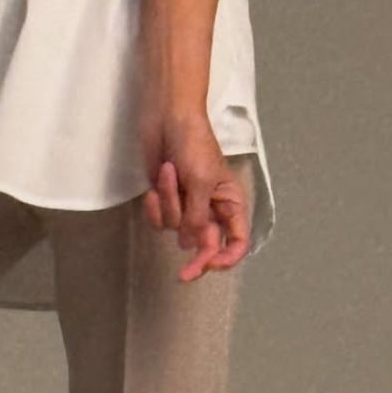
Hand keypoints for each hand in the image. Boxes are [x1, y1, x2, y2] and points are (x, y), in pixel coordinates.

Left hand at [137, 110, 250, 281]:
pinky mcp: (164, 197)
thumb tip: (191, 247)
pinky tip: (155, 183)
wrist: (165, 116)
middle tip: (182, 276)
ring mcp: (185, 203)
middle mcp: (209, 208)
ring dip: (169, 202)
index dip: (227, 259)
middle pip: (206, 246)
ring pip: (177, 228)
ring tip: (169, 172)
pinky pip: (159, 217)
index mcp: (229, 203)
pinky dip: (155, 203)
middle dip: (194, 257)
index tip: (210, 265)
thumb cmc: (193, 143)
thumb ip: (197, 218)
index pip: (237, 242)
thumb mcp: (201, 182)